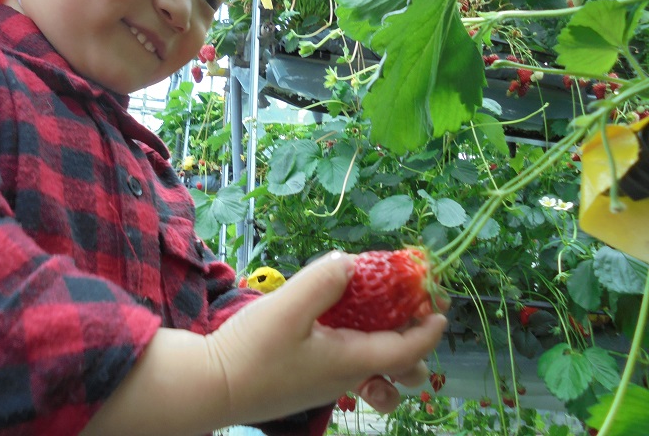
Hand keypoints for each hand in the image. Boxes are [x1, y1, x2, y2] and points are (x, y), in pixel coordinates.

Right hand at [207, 251, 447, 424]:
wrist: (211, 386)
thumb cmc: (251, 351)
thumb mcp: (287, 308)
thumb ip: (323, 281)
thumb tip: (352, 264)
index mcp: (351, 361)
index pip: (409, 350)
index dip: (429, 326)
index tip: (440, 301)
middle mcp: (346, 376)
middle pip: (400, 371)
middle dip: (416, 341)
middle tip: (411, 307)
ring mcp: (327, 381)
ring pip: (376, 372)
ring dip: (389, 347)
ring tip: (378, 315)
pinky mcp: (308, 379)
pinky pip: (349, 364)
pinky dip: (358, 344)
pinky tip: (334, 321)